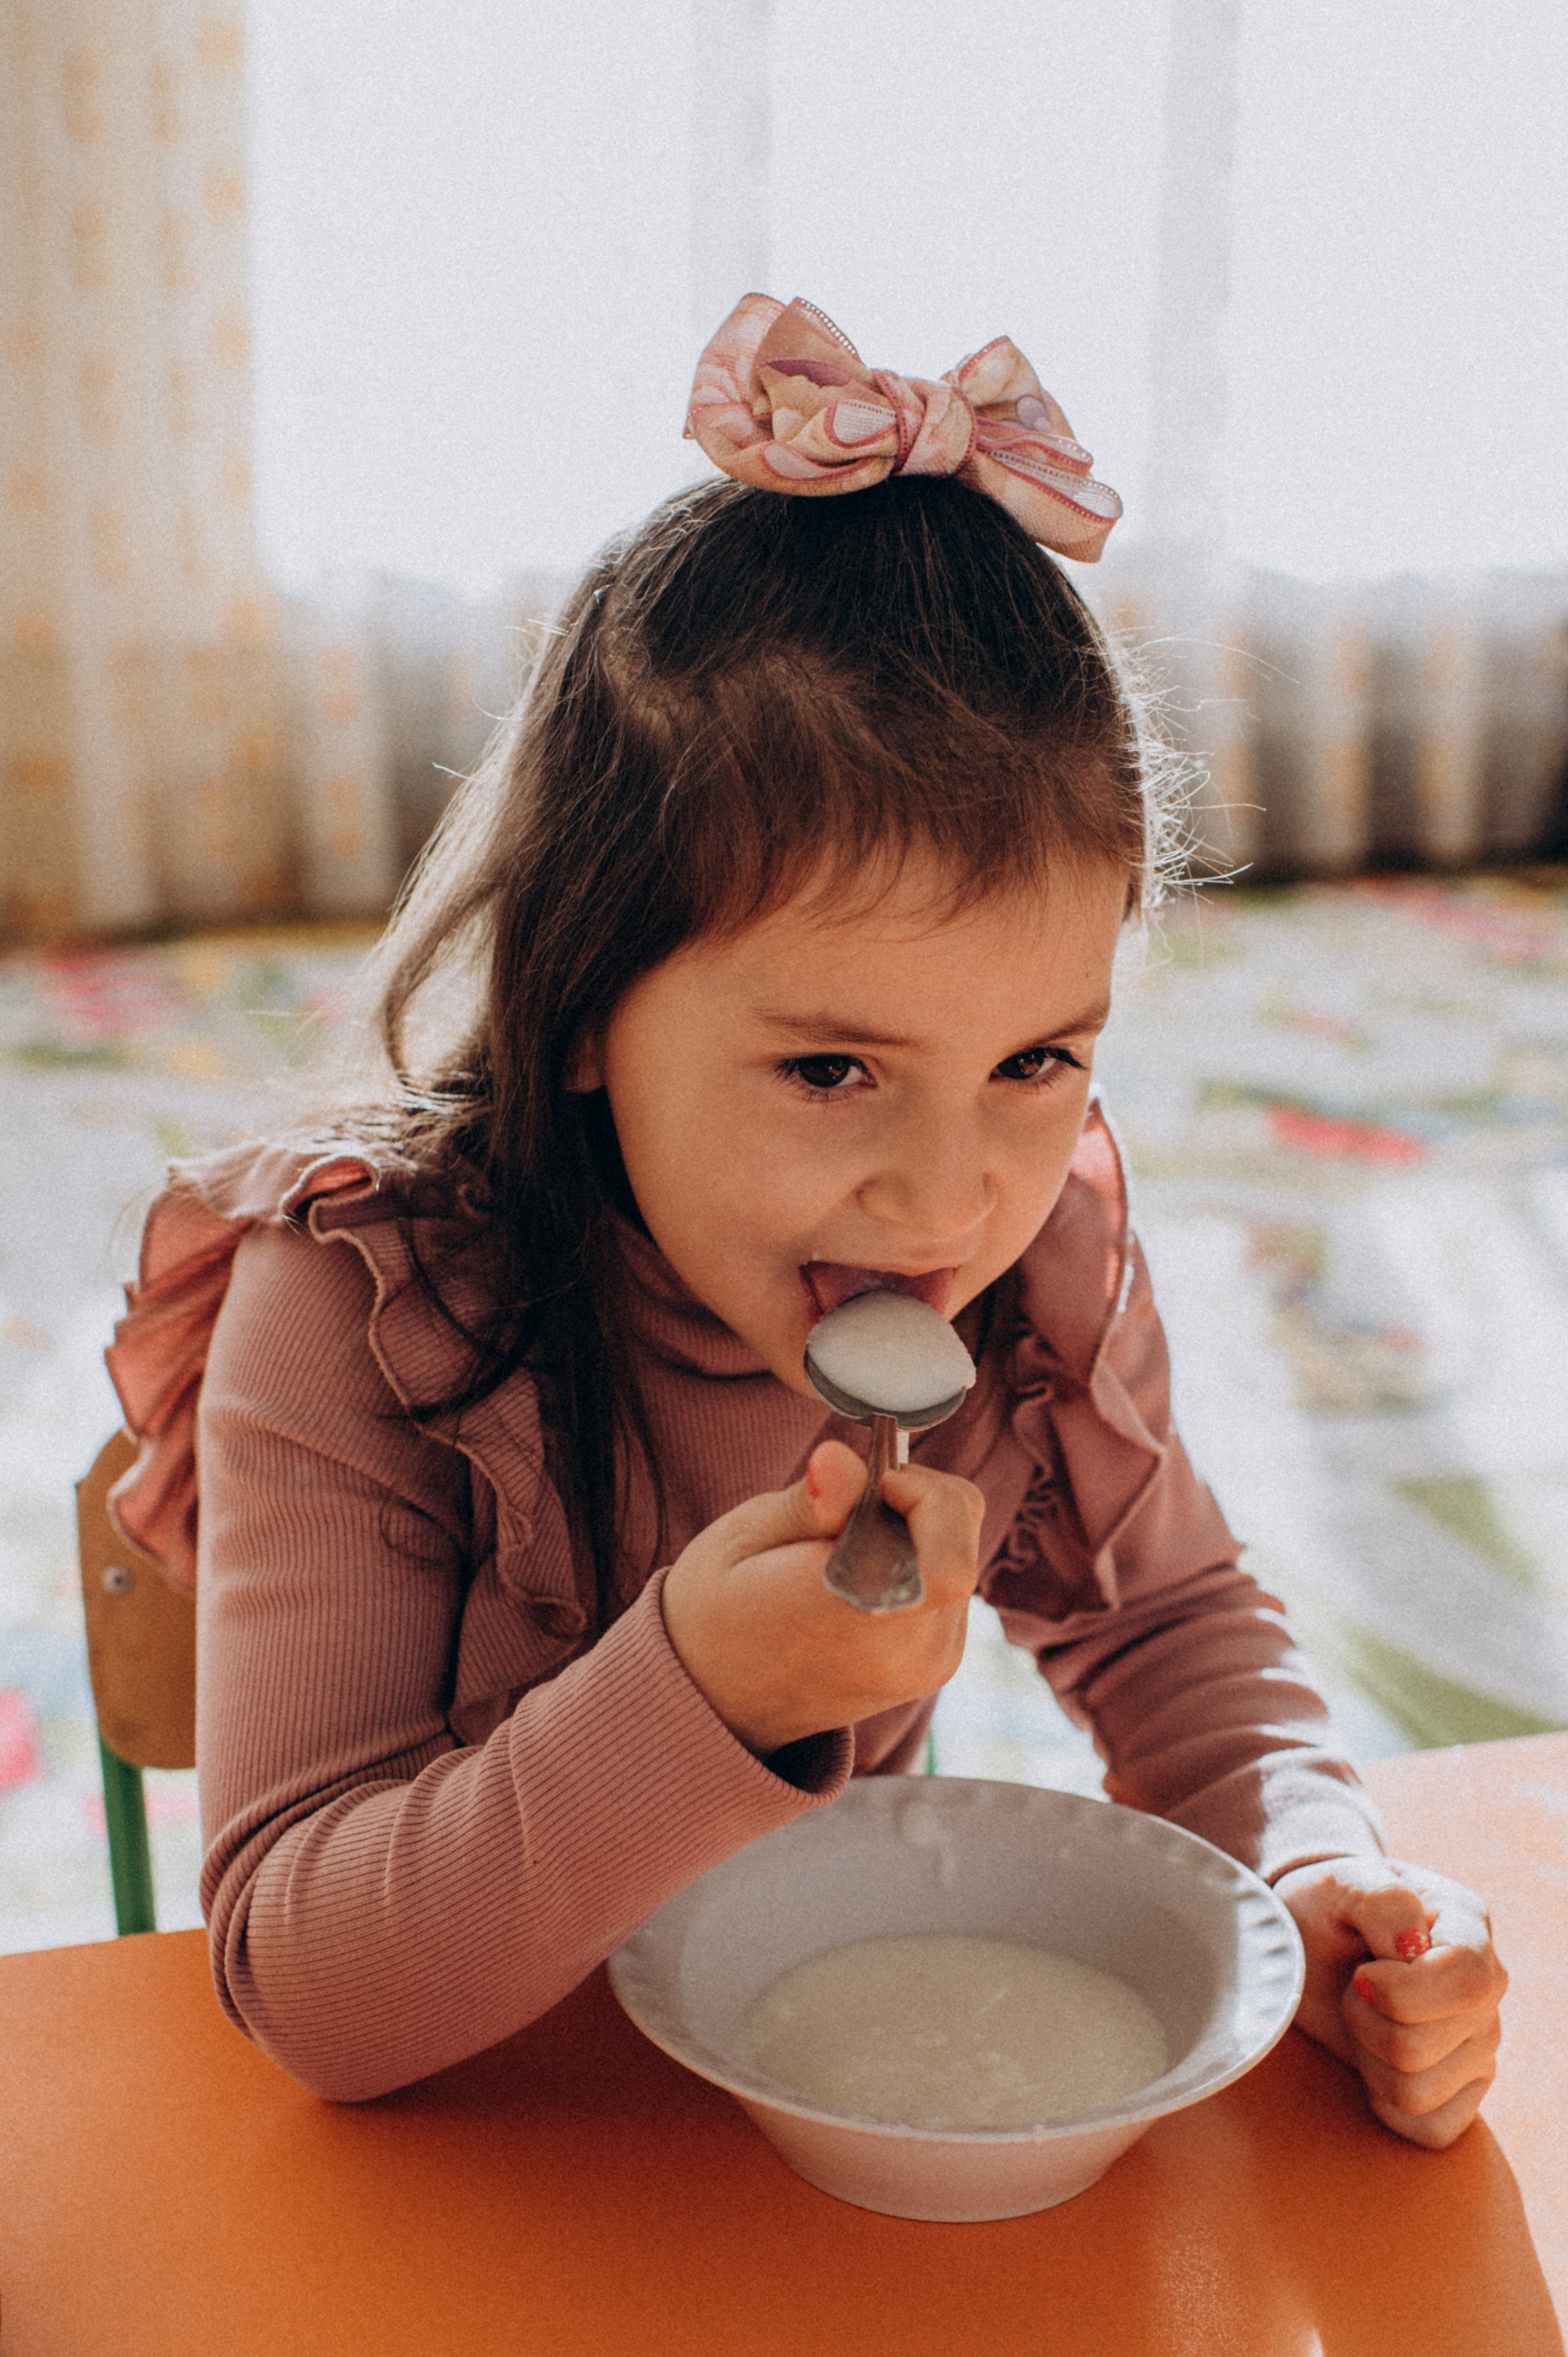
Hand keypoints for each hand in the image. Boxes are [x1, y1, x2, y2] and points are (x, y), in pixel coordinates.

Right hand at [660, 1439, 982, 1755]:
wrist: (719, 1702)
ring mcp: (926, 1664)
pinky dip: (921, 1556)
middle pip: (960, 1539)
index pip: (944, 1561)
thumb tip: (842, 1461)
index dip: (925, 1500)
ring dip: (918, 1526)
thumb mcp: (737, 1541)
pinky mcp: (937, 1664)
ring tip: (847, 1541)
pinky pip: (954, 1584)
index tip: (873, 1482)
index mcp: (846, 1621)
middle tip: (851, 1501)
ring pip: (962, 1554)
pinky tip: (865, 1566)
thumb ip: (804, 1504)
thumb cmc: (718, 1613)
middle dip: (916, 1497)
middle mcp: (901, 1652)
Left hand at [1272, 1855, 1507, 2148]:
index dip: (1402, 1991)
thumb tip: (1413, 1944)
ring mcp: (1480, 2045)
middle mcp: (1487, 1990)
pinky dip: (1383, 2099)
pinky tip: (1374, 2057)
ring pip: (1416, 2092)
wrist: (1312, 1941)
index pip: (1468, 1982)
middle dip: (1364, 2020)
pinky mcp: (1462, 2091)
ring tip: (1365, 2016)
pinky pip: (1428, 2128)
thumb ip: (1380, 1899)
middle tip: (1354, 1987)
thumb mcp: (1339, 1884)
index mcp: (1468, 1926)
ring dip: (1368, 2056)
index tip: (1360, 1973)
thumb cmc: (1327, 1908)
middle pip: (1422, 2046)